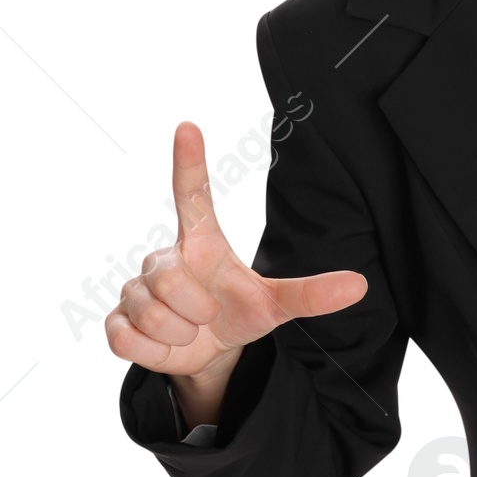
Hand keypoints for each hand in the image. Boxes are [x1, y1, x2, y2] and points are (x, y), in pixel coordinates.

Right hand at [106, 122, 367, 403]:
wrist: (208, 351)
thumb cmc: (238, 312)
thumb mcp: (276, 305)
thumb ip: (312, 293)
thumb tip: (360, 284)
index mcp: (202, 243)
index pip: (193, 195)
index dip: (189, 163)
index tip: (189, 126)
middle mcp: (164, 258)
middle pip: (170, 281)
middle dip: (196, 310)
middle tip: (207, 315)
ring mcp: (136, 287)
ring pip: (152, 315)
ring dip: (178, 334)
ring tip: (188, 329)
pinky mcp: (116, 320)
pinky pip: (126, 338)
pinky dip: (154, 351)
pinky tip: (164, 343)